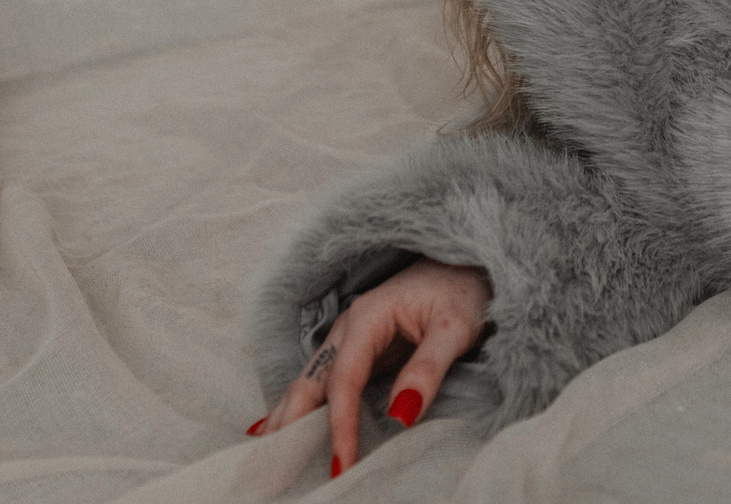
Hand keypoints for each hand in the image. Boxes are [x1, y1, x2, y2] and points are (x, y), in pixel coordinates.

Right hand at [250, 257, 490, 476]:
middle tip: (273, 467)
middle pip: (310, 381)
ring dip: (287, 417)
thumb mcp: (454, 327)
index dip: (340, 425)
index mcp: (368, 317)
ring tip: (264, 455)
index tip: (342, 465)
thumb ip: (427, 368)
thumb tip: (400, 416)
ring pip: (308, 382)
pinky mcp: (358, 350)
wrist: (465, 263)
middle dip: (290, 424)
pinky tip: (276, 427)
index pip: (344, 381)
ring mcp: (349, 339)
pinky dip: (300, 408)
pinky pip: (323, 383)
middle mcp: (348, 328)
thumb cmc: (463, 291)